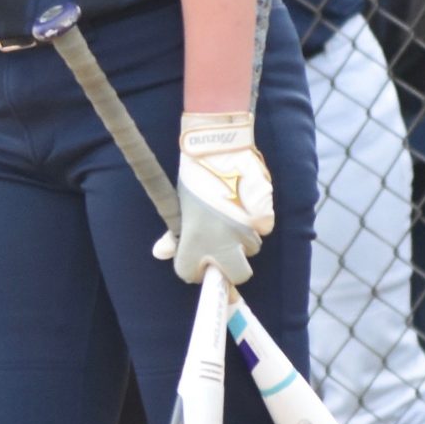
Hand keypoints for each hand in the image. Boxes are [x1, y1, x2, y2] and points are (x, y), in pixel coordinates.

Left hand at [152, 112, 275, 284]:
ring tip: (233, 217)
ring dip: (244, 241)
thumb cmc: (195, 179)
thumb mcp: (179, 207)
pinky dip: (260, 223)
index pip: (191, 274)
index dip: (197, 271)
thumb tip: (159, 253)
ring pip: (252, 249)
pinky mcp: (262, 215)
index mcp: (193, 240)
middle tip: (227, 253)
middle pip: (237, 274)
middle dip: (234, 268)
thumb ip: (173, 236)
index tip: (200, 264)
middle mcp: (220, 241)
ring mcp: (243, 229)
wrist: (214, 149)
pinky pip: (265, 228)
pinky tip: (247, 207)